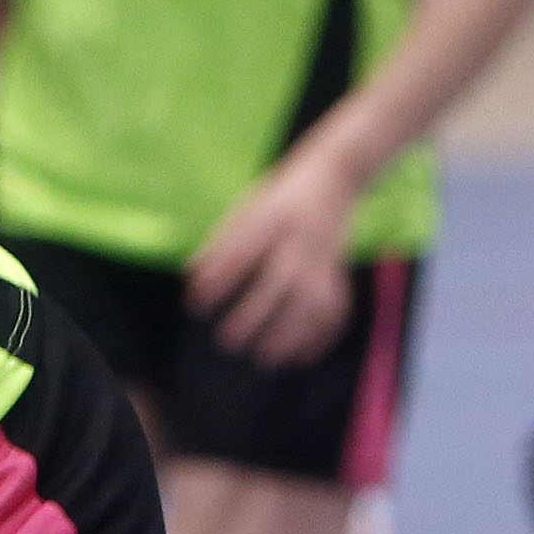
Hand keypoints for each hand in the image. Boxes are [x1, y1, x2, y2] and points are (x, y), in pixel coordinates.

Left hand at [188, 147, 366, 369]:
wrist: (335, 175)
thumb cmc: (281, 196)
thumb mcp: (248, 207)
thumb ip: (222, 242)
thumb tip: (193, 280)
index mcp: (274, 217)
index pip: (243, 249)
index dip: (219, 278)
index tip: (196, 304)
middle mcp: (302, 238)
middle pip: (281, 280)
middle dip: (255, 314)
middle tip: (228, 341)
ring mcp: (325, 256)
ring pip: (313, 301)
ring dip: (290, 334)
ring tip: (265, 358)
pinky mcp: (340, 270)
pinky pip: (337, 308)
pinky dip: (322, 336)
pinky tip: (303, 357)